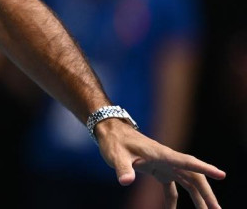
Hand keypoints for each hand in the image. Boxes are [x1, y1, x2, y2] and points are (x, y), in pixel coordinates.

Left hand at [94, 120, 225, 208]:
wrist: (111, 132)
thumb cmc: (115, 142)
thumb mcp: (116, 156)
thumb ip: (123, 169)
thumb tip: (125, 181)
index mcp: (162, 155)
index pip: (187, 162)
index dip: (204, 168)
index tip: (221, 175)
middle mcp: (168, 160)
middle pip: (194, 177)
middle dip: (206, 194)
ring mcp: (165, 165)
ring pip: (188, 182)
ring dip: (198, 197)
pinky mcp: (158, 170)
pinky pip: (172, 187)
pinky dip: (173, 199)